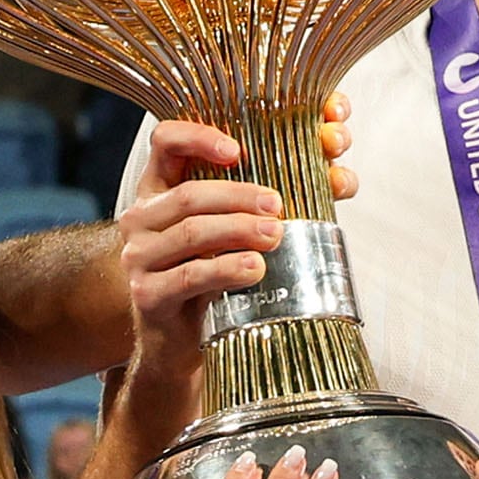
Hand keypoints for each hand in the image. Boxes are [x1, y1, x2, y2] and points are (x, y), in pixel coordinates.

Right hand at [116, 124, 295, 347]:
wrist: (180, 341)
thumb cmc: (210, 278)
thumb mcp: (228, 236)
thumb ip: (260, 206)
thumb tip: (338, 178)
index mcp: (157, 192)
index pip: (165, 143)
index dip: (198, 137)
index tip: (238, 150)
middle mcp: (140, 219)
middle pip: (189, 195)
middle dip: (238, 196)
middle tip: (276, 206)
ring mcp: (139, 258)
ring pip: (192, 233)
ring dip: (239, 230)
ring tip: (274, 234)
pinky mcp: (147, 295)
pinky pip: (191, 275)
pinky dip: (227, 269)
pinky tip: (255, 268)